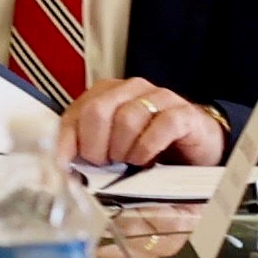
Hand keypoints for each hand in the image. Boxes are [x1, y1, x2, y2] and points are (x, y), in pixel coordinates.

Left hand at [58, 78, 225, 171]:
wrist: (195, 148)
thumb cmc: (148, 147)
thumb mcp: (112, 149)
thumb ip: (88, 150)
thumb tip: (62, 168)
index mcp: (106, 94)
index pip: (75, 113)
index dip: (67, 141)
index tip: (63, 166)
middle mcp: (130, 90)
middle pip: (97, 111)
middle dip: (95, 146)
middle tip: (104, 165)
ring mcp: (158, 97)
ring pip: (127, 118)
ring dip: (123, 149)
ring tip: (128, 162)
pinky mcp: (182, 112)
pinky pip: (160, 126)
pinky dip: (147, 148)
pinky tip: (146, 160)